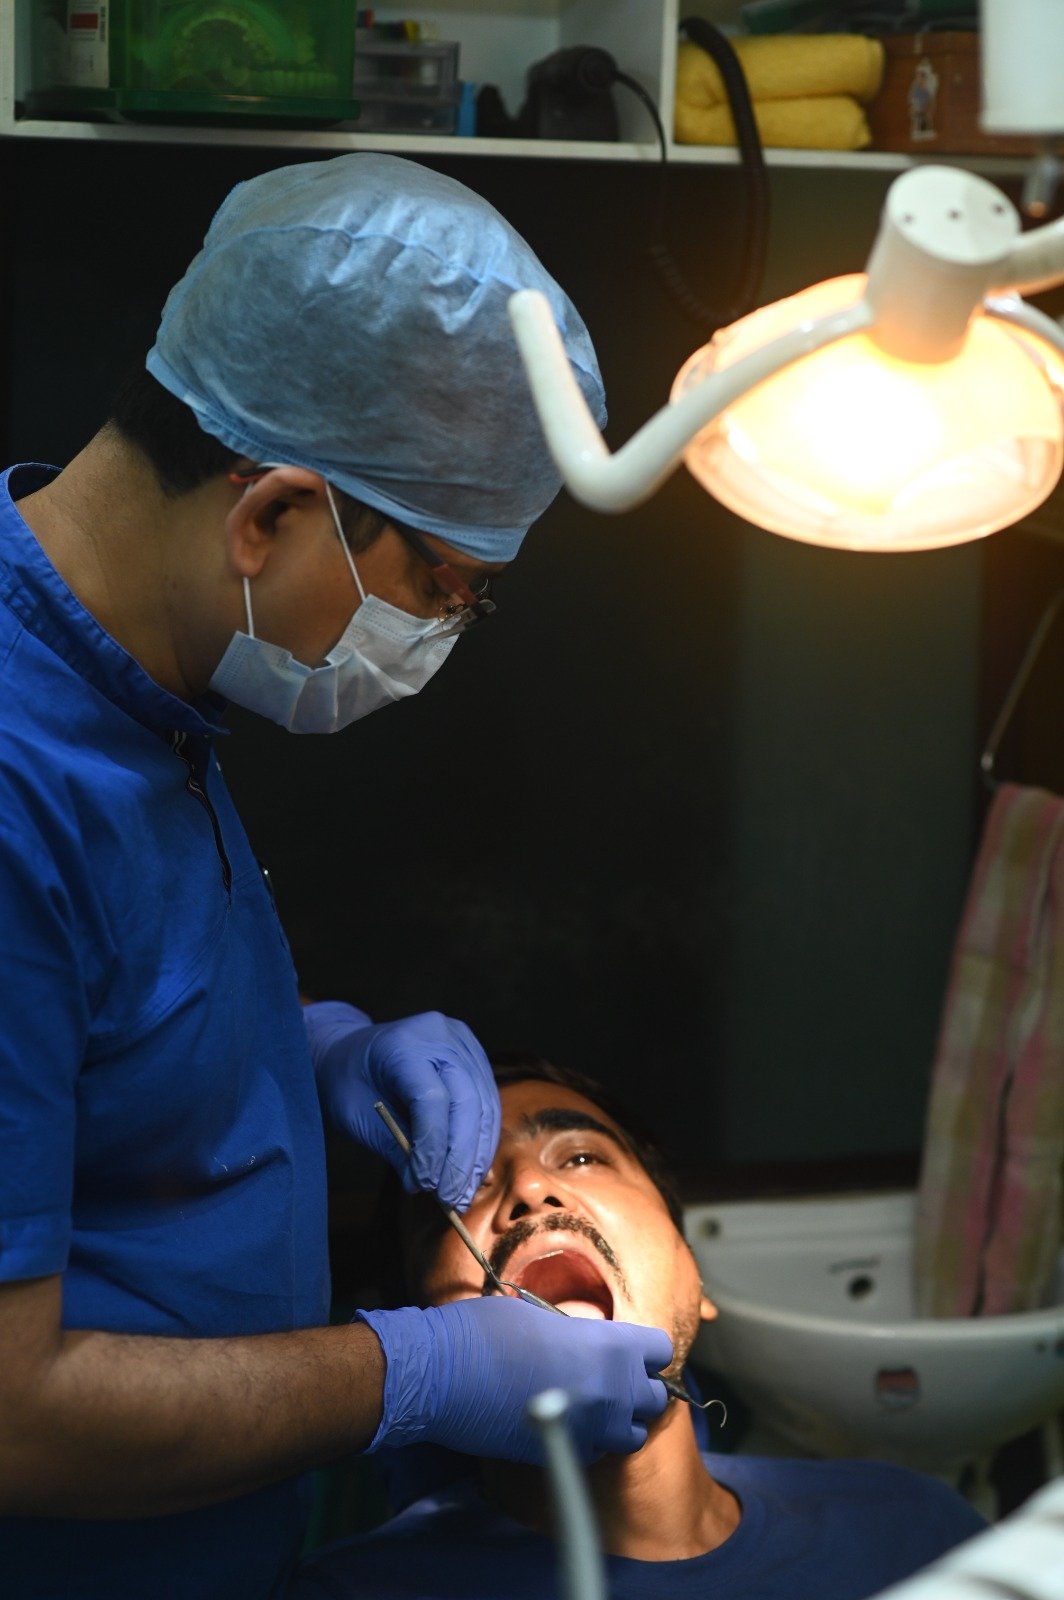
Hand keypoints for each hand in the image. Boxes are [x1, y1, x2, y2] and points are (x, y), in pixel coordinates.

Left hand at [304, 1002, 499, 1210]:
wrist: (350, 1051)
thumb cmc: (347, 1081)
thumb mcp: (356, 1116)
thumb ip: (393, 1147)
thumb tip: (425, 1185)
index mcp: (404, 1043)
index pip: (431, 1097)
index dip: (434, 1145)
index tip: (426, 1185)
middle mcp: (441, 1036)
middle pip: (467, 1101)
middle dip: (462, 1157)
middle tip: (452, 1199)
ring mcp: (463, 1043)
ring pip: (484, 1105)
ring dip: (477, 1155)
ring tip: (462, 1193)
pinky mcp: (475, 1057)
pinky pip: (487, 1103)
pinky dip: (481, 1140)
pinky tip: (471, 1171)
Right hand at [357, 1299, 671, 1464]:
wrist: (443, 1375)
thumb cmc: (485, 1332)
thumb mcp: (540, 1316)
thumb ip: (576, 1334)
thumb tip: (582, 1344)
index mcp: (611, 1347)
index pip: (660, 1351)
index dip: (643, 1349)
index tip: (627, 1350)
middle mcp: (612, 1392)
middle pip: (654, 1398)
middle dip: (636, 1388)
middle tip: (607, 1378)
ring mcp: (590, 1429)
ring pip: (632, 1434)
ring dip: (618, 1420)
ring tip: (589, 1404)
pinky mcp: (563, 1456)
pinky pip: (595, 1452)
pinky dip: (588, 1440)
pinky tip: (562, 1421)